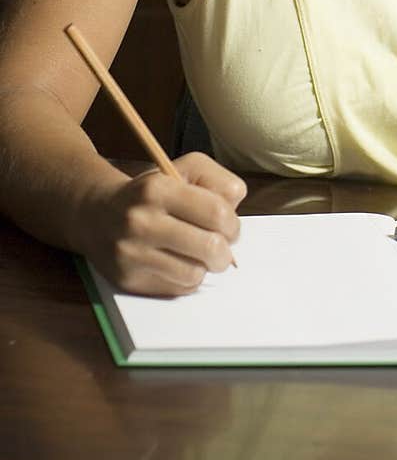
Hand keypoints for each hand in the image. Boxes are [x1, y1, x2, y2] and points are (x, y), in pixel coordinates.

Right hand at [80, 152, 246, 296]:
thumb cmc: (151, 193)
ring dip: (204, 266)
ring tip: (197, 254)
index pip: (217, 212)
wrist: (98, 215)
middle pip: (210, 247)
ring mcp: (132, 254)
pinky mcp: (128, 280)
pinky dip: (186, 279)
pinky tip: (177, 263)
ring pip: (195, 273)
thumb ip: (218, 181)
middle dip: (224, 250)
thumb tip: (235, 209)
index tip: (229, 226)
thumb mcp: (183, 170)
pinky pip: (178, 289)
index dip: (232, 223)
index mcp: (158, 188)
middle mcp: (141, 221)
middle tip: (220, 245)